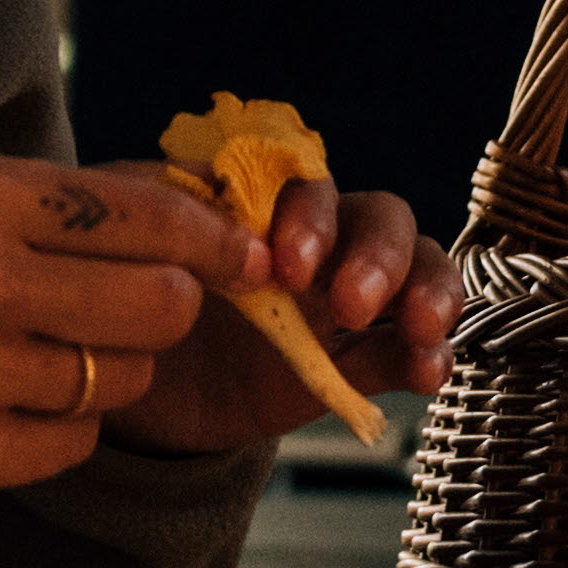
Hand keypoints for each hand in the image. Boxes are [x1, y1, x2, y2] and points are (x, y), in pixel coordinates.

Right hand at [0, 156, 265, 513]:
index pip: (144, 212)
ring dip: (110, 372)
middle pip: (159, 302)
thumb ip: (73, 203)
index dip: (216, 238)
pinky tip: (12, 406)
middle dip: (169, 309)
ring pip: (125, 378)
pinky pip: (78, 443)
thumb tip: (209, 209)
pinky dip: (64, 428)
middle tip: (144, 311)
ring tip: (47, 357)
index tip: (249, 255)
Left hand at [132, 171, 459, 458]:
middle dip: (379, 255)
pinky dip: (426, 355)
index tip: (287, 268)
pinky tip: (426, 372)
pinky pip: (404, 349)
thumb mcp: (137, 247)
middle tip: (351, 304)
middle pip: (380, 219)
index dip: (312, 219)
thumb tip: (203, 175)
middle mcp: (320, 242)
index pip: (311, 186)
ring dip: (430, 291)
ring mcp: (343, 301)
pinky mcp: (353, 362)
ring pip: (416, 272)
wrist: (140, 392)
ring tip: (420, 328)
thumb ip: (168, 210)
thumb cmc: (143, 296)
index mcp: (268, 206)